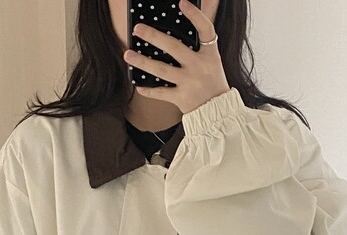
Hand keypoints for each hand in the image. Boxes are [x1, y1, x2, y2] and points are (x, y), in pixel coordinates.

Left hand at [123, 0, 229, 114]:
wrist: (219, 111)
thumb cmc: (212, 83)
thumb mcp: (212, 62)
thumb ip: (198, 48)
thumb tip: (173, 34)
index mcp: (210, 54)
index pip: (205, 29)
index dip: (194, 15)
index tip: (182, 3)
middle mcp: (199, 66)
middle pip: (173, 47)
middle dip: (153, 36)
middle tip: (138, 29)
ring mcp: (190, 82)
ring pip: (161, 70)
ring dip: (142, 62)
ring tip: (127, 54)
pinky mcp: (182, 98)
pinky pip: (161, 92)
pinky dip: (149, 90)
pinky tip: (138, 85)